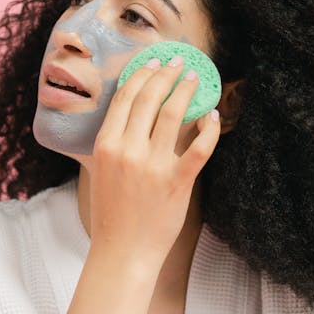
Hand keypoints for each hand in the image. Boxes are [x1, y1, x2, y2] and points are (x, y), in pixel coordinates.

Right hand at [89, 55, 220, 261]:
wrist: (122, 251)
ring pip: (174, 114)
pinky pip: (199, 147)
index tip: (154, 61)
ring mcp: (153, 165)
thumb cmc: (111, 214)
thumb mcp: (100, 171)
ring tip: (196, 78)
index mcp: (106, 145)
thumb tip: (126, 116)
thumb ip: (111, 143)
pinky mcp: (177, 182)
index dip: (142, 74)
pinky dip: (209, 127)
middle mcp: (128, 150)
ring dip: (187, 90)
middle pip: (150, 98)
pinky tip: (212, 114)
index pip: (125, 98)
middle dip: (166, 73)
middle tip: (179, 61)